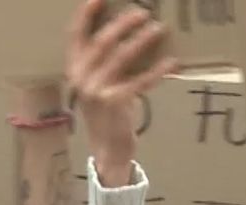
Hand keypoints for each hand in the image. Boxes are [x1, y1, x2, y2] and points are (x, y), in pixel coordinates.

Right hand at [65, 0, 176, 187]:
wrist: (107, 150)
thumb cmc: (107, 113)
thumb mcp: (98, 85)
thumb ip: (104, 63)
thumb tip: (130, 32)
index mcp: (74, 70)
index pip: (75, 35)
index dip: (86, 15)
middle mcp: (81, 78)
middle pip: (103, 40)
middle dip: (124, 23)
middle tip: (144, 12)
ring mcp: (96, 90)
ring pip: (121, 56)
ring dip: (143, 40)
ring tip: (159, 28)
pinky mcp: (114, 102)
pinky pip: (140, 80)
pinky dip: (157, 70)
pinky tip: (171, 63)